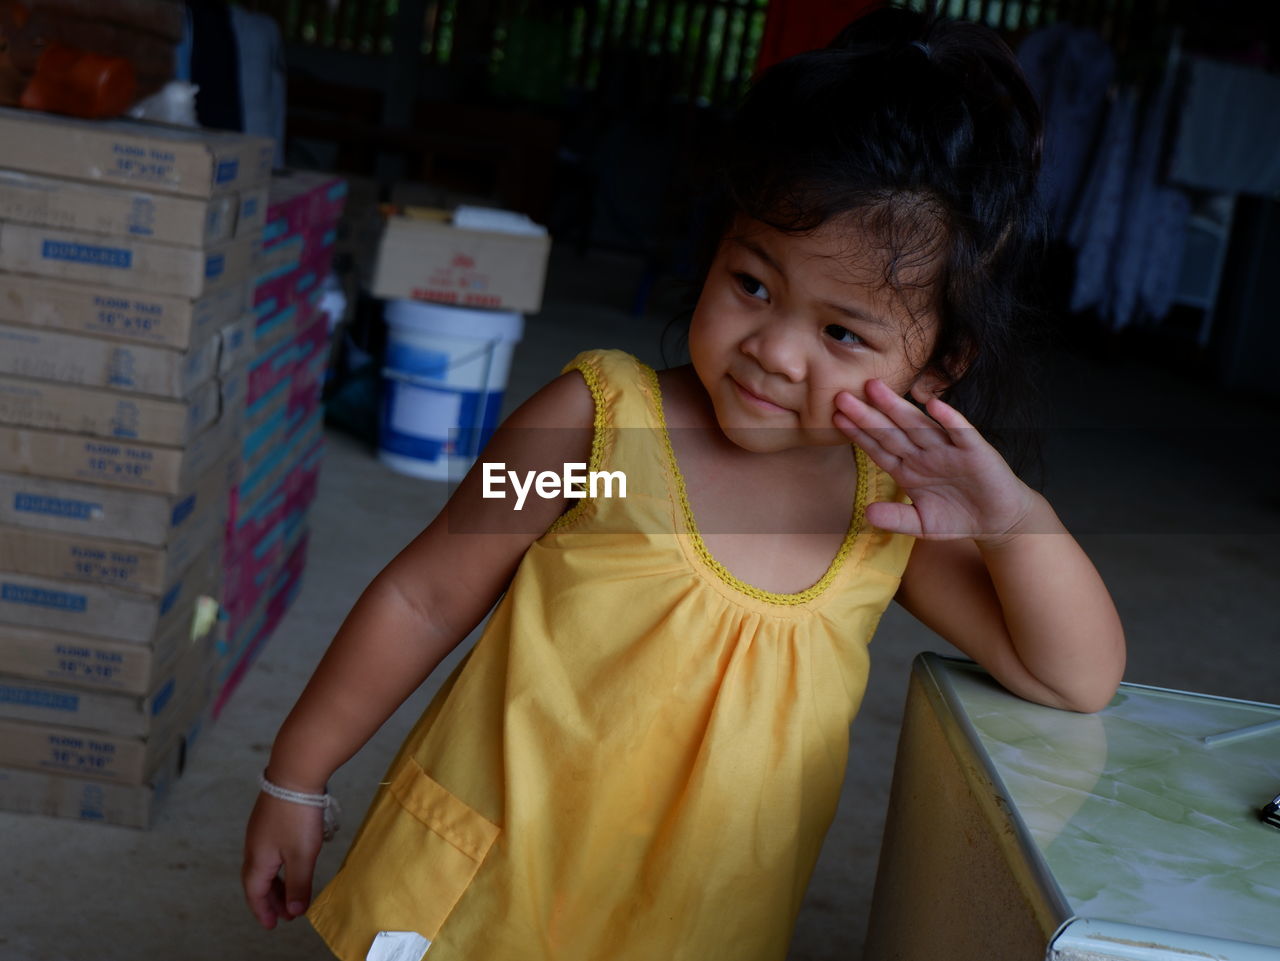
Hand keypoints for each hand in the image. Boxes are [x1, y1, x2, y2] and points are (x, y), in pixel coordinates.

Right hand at [242, 791, 324, 929]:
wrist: (295, 772)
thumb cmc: (297, 815)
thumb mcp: (302, 855)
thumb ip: (298, 885)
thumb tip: (294, 911)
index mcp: (257, 859)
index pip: (255, 893)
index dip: (264, 911)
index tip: (273, 925)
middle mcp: (254, 846)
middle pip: (257, 881)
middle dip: (271, 899)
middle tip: (285, 914)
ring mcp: (260, 830)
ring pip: (264, 865)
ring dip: (276, 882)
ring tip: (292, 891)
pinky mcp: (270, 818)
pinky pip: (270, 850)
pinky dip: (279, 864)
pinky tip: (292, 860)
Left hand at [833, 379, 1034, 541]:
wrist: (998, 520)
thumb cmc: (957, 518)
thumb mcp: (922, 525)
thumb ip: (896, 519)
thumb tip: (866, 513)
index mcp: (908, 469)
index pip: (877, 448)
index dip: (857, 434)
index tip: (836, 419)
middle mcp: (924, 454)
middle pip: (891, 431)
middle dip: (868, 414)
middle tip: (843, 395)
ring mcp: (947, 449)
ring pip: (918, 425)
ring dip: (898, 407)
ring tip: (875, 389)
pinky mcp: (974, 451)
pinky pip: (960, 432)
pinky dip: (948, 419)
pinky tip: (934, 405)